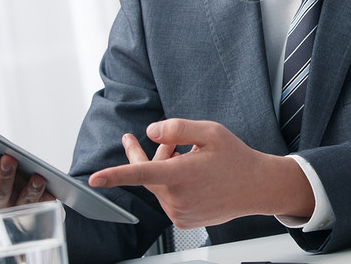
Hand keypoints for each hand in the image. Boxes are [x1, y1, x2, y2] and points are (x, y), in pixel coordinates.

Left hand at [88, 118, 314, 228]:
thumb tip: (151, 131)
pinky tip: (194, 178)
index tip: (94, 179)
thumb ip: (177, 129)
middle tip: (173, 142)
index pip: (141, 173)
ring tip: (190, 159)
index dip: (115, 175)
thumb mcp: (210, 132)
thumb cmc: (235, 158)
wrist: (256, 187)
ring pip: (159, 186)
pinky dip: (175, 186)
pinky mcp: (183, 222)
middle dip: (158, 154)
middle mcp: (178, 197)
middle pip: (149, 173)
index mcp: (182, 174)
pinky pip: (168, 200)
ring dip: (167, 170)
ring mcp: (179, 213)